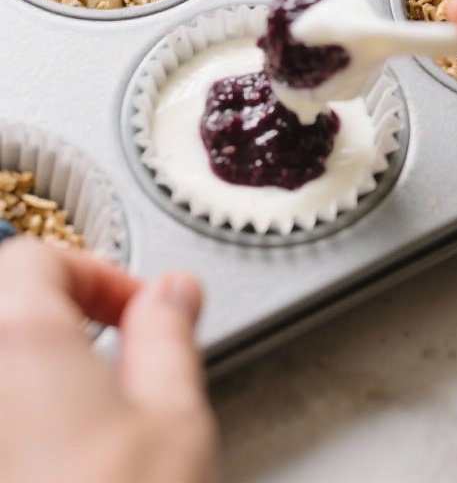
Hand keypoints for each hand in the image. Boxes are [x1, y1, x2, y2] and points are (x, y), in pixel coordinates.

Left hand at [0, 237, 216, 482]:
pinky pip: (11, 415)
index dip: (99, 273)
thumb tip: (172, 294)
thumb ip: (168, 336)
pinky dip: (32, 416)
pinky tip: (78, 454)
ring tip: (105, 414)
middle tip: (124, 351)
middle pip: (13, 309)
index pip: (37, 258)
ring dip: (52, 372)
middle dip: (70, 319)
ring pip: (12, 368)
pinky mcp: (1, 464)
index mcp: (20, 341)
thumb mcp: (175, 419)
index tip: (144, 308)